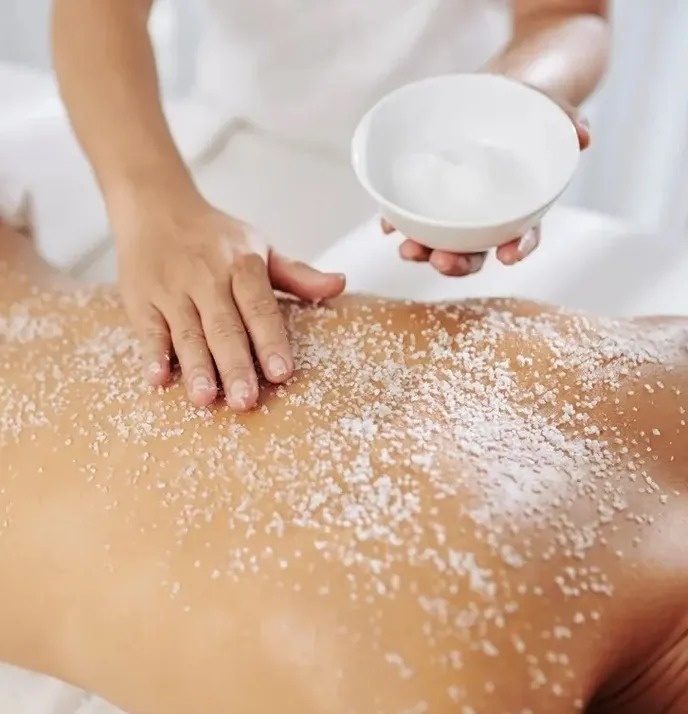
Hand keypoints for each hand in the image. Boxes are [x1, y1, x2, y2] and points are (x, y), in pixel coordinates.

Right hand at [115, 190, 344, 409]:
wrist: (155, 206)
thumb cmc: (215, 237)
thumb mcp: (260, 247)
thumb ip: (297, 275)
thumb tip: (340, 284)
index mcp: (241, 265)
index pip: (259, 306)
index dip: (270, 340)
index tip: (281, 372)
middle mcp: (206, 277)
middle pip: (223, 326)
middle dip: (235, 365)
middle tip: (245, 401)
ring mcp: (171, 289)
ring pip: (187, 332)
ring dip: (196, 367)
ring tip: (206, 399)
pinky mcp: (141, 299)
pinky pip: (148, 329)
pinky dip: (152, 353)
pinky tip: (158, 379)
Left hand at [383, 97, 589, 275]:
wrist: (498, 93)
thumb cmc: (527, 107)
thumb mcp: (548, 107)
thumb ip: (566, 119)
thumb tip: (584, 136)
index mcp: (520, 205)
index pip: (522, 234)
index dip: (518, 248)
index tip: (509, 256)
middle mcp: (486, 216)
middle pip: (474, 250)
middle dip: (458, 262)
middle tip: (443, 261)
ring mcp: (456, 209)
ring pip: (441, 241)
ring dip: (424, 252)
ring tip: (408, 250)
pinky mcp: (429, 194)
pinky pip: (412, 215)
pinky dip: (398, 222)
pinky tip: (387, 226)